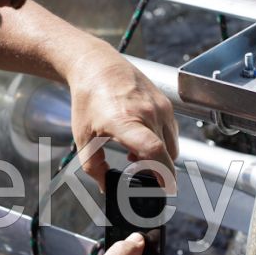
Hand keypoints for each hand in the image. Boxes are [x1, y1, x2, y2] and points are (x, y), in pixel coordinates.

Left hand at [65, 42, 178, 191]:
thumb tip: (107, 187)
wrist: (98, 66)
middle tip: (138, 174)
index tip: (165, 188)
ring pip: (171, 145)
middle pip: (165, 154)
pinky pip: (172, 133)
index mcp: (124, 121)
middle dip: (157, 171)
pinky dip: (162, 143)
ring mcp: (160, 107)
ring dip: (160, 157)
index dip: (163, 173)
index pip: (153, 150)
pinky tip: (142, 141)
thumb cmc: (88, 99)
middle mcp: (147, 113)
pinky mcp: (166, 103)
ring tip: (136, 156)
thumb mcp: (84, 138)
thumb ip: (94, 167)